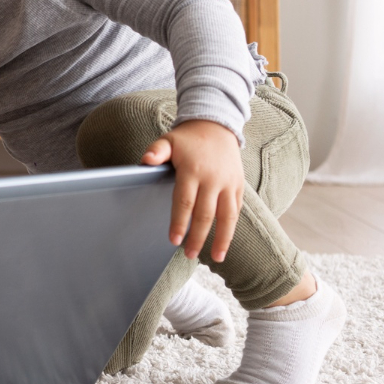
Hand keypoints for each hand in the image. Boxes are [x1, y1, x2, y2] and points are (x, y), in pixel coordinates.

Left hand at [141, 119, 245, 261]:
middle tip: (189, 255)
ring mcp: (229, 183)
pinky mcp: (239, 185)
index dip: (179, 223)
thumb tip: (144, 161)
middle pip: (206, 214)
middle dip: (198, 237)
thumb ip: (156, 151)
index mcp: (193, 170)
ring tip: (216, 258)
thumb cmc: (187, 138)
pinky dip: (232, 227)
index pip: (185, 202)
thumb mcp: (168, 140)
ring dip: (222, 239)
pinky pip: (237, 210)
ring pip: (227, 217)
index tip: (174, 240)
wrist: (217, 126)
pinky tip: (225, 242)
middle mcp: (213, 179)